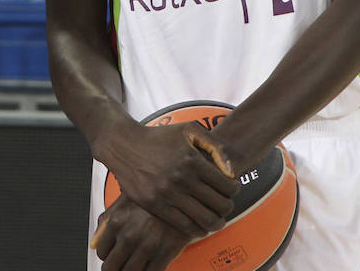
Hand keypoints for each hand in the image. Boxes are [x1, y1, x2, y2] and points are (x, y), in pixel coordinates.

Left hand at [92, 197, 192, 270]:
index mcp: (117, 221)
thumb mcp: (125, 200)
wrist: (184, 194)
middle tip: (120, 265)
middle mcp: (130, 235)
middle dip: (115, 268)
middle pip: (112, 267)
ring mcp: (148, 246)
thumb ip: (106, 221)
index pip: (102, 252)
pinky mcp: (166, 253)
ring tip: (135, 264)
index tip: (113, 255)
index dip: (107, 255)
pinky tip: (149, 265)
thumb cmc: (154, 194)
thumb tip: (94, 243)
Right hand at [97, 121, 239, 239]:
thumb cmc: (159, 137)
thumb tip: (232, 172)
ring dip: (216, 222)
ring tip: (216, 218)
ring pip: (205, 220)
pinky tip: (199, 225)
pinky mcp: (155, 206)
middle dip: (228, 207)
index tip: (232, 189)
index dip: (235, 190)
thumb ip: (216, 146)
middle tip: (225, 205)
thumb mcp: (189, 129)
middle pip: (220, 206)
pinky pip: (185, 226)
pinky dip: (197, 229)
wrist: (123, 145)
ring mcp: (168, 194)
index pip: (228, 186)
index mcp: (193, 160)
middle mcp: (181, 179)